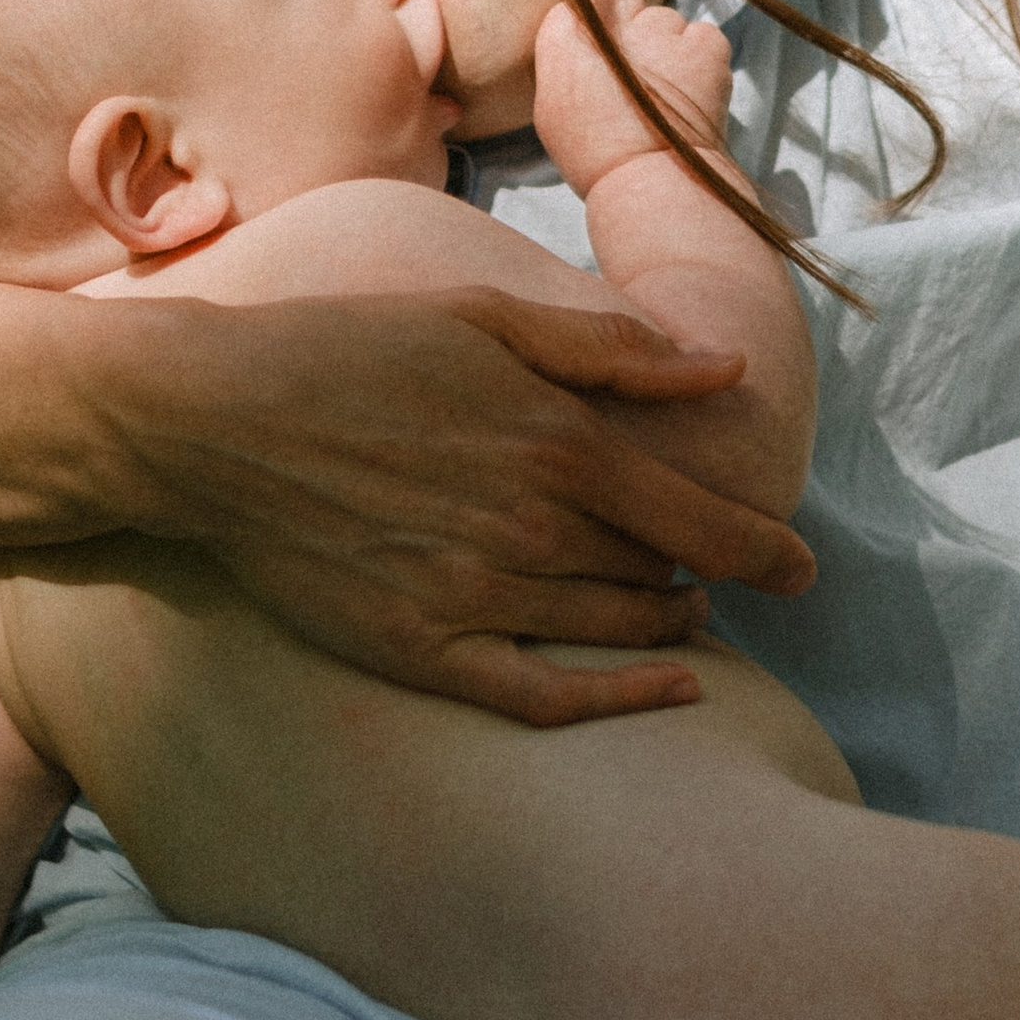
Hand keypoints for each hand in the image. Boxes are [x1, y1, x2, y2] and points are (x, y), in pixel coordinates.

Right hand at [81, 283, 814, 727]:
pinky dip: (617, 701)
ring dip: (667, 625)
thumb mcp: (484, 318)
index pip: (700, 516)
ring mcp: (475, 596)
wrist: (215, 422)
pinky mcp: (420, 649)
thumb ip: (608, 352)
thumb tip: (720, 370)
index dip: (767, 549)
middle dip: (707, 577)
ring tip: (685, 614)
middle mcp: (530, 527)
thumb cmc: (351, 349)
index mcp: (555, 442)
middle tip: (725, 577)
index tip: (804, 566)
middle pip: (660, 573)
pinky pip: (542, 698)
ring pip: (613, 629)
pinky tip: (665, 691)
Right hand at [532, 0, 733, 200]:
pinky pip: (704, 35)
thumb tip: (588, 44)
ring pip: (668, 23)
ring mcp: (663, 27)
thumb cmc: (594, 156)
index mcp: (568, 34)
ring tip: (670, 95)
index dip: (600, 34)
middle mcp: (614, 20)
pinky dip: (703, 56)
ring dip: (670, 48)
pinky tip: (696, 89)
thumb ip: (568, 62)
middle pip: (630, 11)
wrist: (648, 181)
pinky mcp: (704, 43)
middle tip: (638, 82)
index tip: (606, 61)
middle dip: (636, 38)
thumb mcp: (554, 107)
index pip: (587, 6)